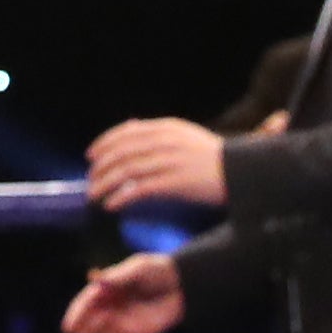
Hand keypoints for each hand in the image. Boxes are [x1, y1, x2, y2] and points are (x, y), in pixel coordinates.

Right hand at [63, 257, 184, 332]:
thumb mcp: (139, 269)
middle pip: (93, 325)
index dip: (77, 316)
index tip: (69, 329)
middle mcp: (111, 308)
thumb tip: (94, 277)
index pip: (87, 304)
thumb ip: (118, 277)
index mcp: (107, 290)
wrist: (182, 285)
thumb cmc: (158, 271)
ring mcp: (123, 323)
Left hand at [87, 117, 230, 212]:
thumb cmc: (215, 159)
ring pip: (127, 171)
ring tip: (94, 196)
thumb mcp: (187, 136)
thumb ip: (161, 133)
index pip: (127, 132)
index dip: (105, 142)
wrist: (242, 173)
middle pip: (122, 152)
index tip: (90, 154)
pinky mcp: (176, 182)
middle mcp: (166, 142)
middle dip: (101, 167)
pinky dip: (122, 197)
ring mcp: (170, 161)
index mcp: (168, 128)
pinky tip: (111, 205)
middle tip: (89, 181)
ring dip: (106, 184)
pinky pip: (140, 189)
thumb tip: (132, 127)